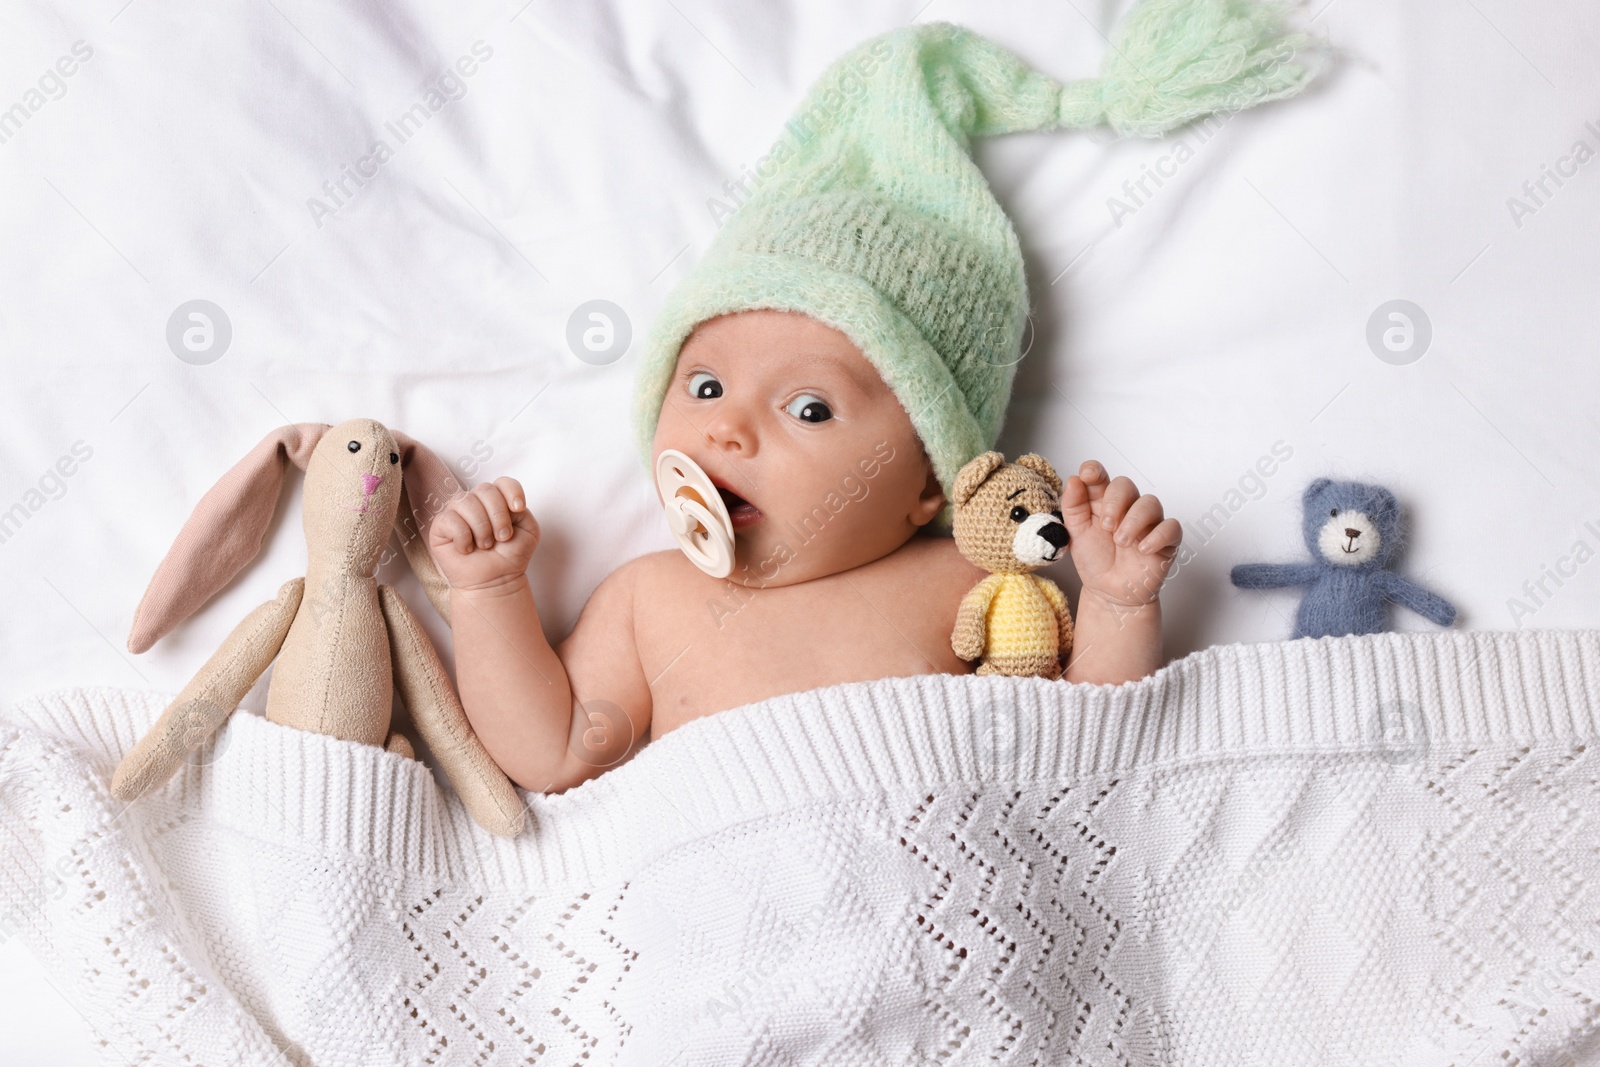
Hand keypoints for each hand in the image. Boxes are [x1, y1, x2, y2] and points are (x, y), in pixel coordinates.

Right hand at [428, 478, 540, 594]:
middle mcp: (475, 502)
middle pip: (485, 489)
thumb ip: (523, 512)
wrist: (496, 581)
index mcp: (497, 500)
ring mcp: (457, 512)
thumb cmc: (510, 556)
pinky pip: (451, 520)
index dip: (512, 492)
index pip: (503, 482)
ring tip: (485, 546)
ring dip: (482, 528)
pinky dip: (464, 537)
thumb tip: (507, 503)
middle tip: (502, 537)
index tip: (518, 509)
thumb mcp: (529, 531)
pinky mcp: (441, 526)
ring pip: (467, 502)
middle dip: (498, 516)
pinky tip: (468, 549)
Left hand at [1060, 461, 1180, 608]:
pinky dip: (1156, 536)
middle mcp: (1126, 508)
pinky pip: (1171, 527)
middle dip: (1115, 502)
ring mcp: (1148, 522)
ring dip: (1133, 521)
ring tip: (1121, 542)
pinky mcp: (1165, 539)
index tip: (1088, 474)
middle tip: (1106, 526)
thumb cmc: (1095, 560)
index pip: (1101, 477)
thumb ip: (1073, 507)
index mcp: (1102, 502)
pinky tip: (1142, 549)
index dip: (1095, 470)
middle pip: (1126, 485)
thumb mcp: (1076, 534)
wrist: (1108, 591)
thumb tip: (1073, 480)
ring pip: (1150, 503)